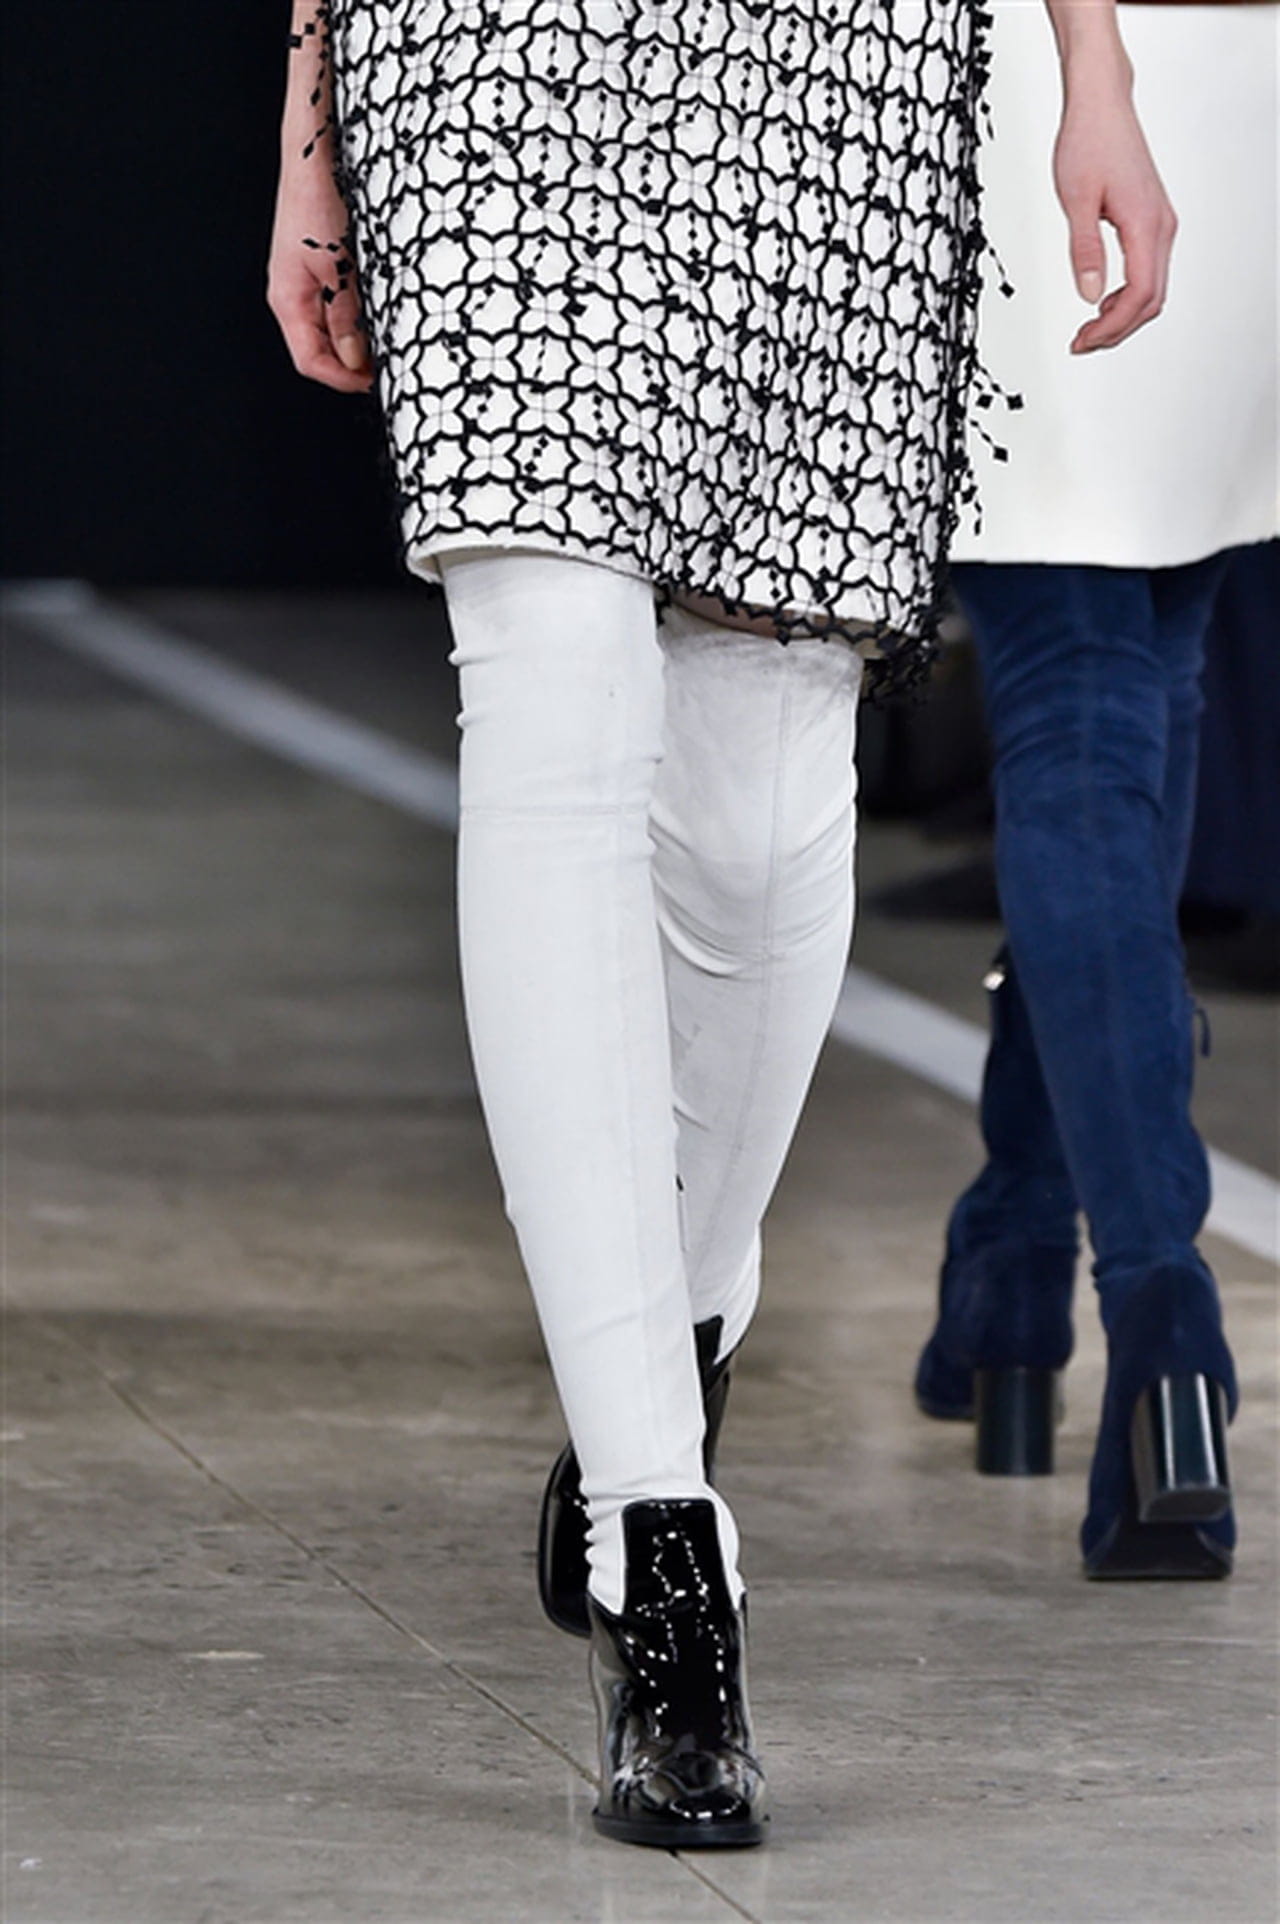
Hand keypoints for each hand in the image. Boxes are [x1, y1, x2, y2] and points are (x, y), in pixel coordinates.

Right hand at [268, 166, 373, 393]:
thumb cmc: (318, 194)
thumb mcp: (339, 264)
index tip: (376, 382)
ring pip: (337, 330)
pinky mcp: (326, 265)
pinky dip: (363, 315)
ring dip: (362, 339)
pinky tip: (382, 310)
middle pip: (324, 351)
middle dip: (356, 363)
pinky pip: (343, 305)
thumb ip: (346, 315)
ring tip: (390, 337)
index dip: (344, 380)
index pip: (311, 362)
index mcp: (288, 299)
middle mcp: (295, 295)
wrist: (318, 146)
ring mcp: (310, 281)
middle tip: (390, 363)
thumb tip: (355, 359)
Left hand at [1053, 56, 1175, 354]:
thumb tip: (1088, 296)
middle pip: (1151, 299)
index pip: (1139, 295)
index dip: (1111, 327)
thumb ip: (1084, 250)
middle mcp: (1161, 225)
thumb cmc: (1088, 141)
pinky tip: (1102, 300)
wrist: (1101, 104)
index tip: (1082, 341)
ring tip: (1088, 328)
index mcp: (1145, 224)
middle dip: (1117, 329)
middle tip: (1081, 342)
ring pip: (1152, 287)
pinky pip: (1148, 269)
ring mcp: (1160, 222)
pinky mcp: (1152, 218)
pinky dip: (1128, 294)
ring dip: (1123, 314)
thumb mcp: (1075, 200)